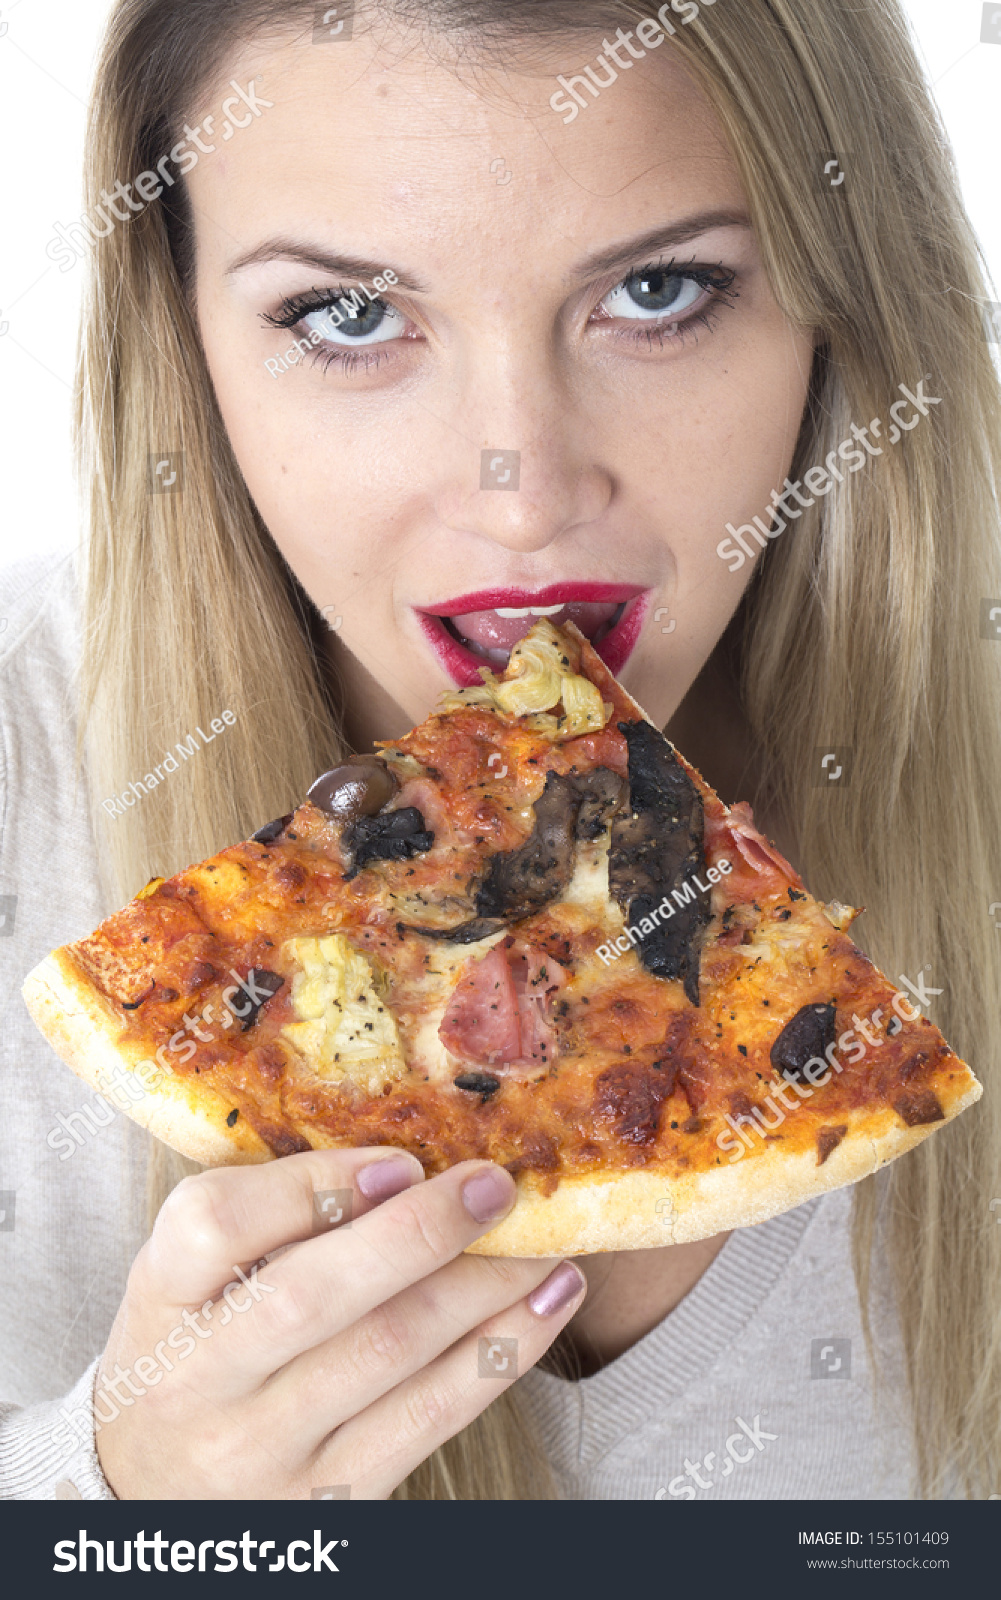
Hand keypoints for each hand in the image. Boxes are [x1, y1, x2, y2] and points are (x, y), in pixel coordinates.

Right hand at [94, 1149, 584, 1497]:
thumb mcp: (198, 1270)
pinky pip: (431, 1417)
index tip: (399, 1161)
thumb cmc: (201, 1339)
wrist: (160, 1485)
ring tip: (544, 1242)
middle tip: (495, 1186)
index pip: (215, 1226)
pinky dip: (502, 1352)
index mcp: (161, 1295)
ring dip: (484, 1287)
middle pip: (312, 1295)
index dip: (312, 1186)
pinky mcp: (330, 1496)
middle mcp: (199, 1377)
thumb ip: (273, 1209)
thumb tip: (411, 1160)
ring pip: (389, 1353)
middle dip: (418, 1232)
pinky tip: (547, 1302)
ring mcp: (264, 1447)